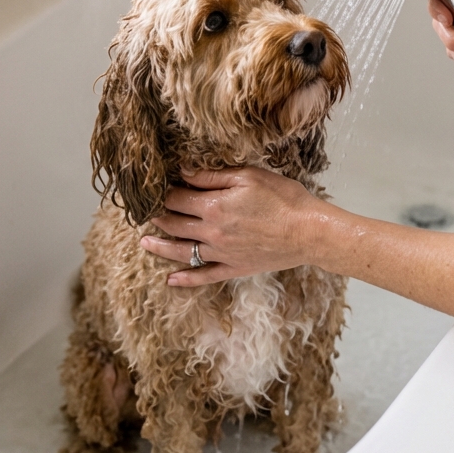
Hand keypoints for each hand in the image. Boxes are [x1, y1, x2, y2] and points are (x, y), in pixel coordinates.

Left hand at [139, 167, 320, 286]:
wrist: (309, 231)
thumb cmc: (283, 199)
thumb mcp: (249, 176)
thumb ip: (213, 176)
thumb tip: (185, 172)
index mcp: (214, 207)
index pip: (177, 199)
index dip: (164, 192)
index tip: (156, 189)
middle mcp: (212, 232)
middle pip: (175, 224)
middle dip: (158, 217)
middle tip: (145, 212)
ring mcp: (221, 253)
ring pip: (181, 251)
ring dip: (160, 247)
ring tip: (144, 243)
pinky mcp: (234, 268)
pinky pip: (204, 275)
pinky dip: (186, 279)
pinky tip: (171, 280)